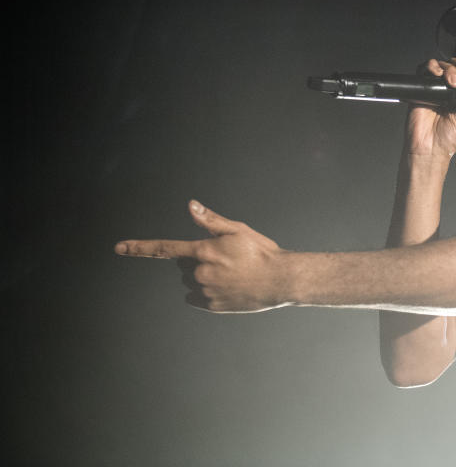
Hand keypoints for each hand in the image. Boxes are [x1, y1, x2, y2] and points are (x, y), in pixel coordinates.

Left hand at [115, 200, 291, 312]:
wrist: (281, 280)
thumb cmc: (261, 251)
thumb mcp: (238, 229)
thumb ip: (210, 220)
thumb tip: (190, 205)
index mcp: (204, 250)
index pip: (165, 248)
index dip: (140, 248)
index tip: (119, 247)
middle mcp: (199, 272)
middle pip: (185, 265)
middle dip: (198, 260)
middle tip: (226, 259)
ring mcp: (205, 291)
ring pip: (192, 282)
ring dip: (204, 277)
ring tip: (232, 274)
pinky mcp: (211, 306)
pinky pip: (198, 298)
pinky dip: (208, 293)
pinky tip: (228, 287)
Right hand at [406, 58, 455, 157]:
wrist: (429, 148)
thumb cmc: (448, 138)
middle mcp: (449, 89)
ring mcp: (435, 88)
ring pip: (442, 65)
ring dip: (449, 68)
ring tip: (452, 82)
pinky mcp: (421, 89)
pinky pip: (424, 70)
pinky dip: (431, 66)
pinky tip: (437, 74)